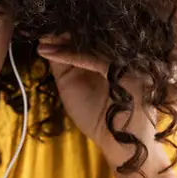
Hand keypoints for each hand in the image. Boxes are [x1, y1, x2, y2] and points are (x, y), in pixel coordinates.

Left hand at [37, 40, 162, 171]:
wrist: (119, 144)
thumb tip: (46, 40)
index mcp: (110, 56)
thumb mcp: (71, 86)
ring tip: (45, 42)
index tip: (44, 34)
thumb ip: (63, 63)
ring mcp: (130, 63)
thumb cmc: (96, 117)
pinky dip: (73, 56)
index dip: (65, 34)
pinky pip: (99, 61)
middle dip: (65, 34)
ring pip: (95, 45)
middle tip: (44, 33)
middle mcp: (123, 56)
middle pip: (93, 37)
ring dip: (66, 42)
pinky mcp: (132, 74)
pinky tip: (52, 53)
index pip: (89, 38)